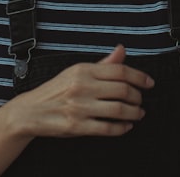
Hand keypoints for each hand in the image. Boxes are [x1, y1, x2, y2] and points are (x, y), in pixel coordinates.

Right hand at [7, 45, 154, 138]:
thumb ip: (102, 64)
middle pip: (122, 90)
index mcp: (83, 70)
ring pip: (118, 110)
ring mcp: (80, 107)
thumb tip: (121, 50)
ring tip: (138, 113)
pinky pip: (107, 128)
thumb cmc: (55, 91)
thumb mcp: (76, 71)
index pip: (119, 70)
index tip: (149, 82)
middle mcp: (82, 87)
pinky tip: (126, 126)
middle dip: (137, 97)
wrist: (30, 111)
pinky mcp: (77, 126)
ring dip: (133, 113)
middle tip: (140, 100)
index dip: (139, 77)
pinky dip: (122, 128)